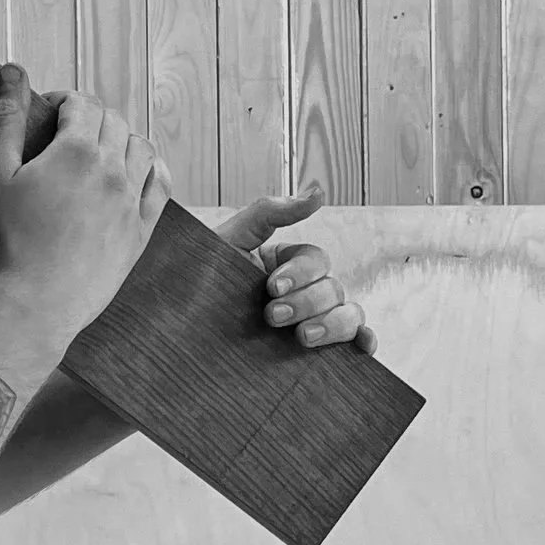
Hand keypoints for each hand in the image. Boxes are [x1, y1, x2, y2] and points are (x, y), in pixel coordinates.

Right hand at [0, 65, 170, 342]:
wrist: (32, 308)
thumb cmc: (3, 244)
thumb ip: (5, 121)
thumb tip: (12, 73)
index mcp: (76, 151)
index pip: (83, 104)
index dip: (63, 99)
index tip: (46, 111)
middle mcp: (112, 171)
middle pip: (115, 122)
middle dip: (91, 116)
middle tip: (66, 129)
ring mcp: (131, 203)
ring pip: (142, 150)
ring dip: (123, 138)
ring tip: (100, 148)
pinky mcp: (139, 234)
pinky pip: (160, 188)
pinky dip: (152, 169)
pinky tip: (139, 171)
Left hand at [215, 183, 376, 355]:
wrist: (180, 329)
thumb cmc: (200, 279)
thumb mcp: (230, 240)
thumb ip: (269, 213)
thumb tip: (319, 193)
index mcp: (286, 263)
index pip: (316, 260)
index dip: (301, 272)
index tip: (271, 286)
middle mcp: (304, 291)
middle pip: (334, 288)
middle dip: (306, 302)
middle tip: (272, 316)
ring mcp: (311, 321)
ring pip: (349, 314)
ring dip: (333, 324)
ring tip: (303, 337)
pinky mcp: (313, 350)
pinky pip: (353, 341)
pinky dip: (364, 341)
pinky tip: (362, 348)